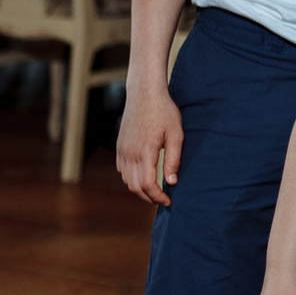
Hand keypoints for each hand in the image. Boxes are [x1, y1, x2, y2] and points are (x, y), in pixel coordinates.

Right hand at [117, 88, 182, 206]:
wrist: (144, 95)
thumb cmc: (164, 112)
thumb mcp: (176, 135)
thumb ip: (174, 160)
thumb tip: (172, 182)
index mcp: (145, 151)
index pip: (147, 184)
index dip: (157, 196)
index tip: (168, 200)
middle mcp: (130, 154)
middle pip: (134, 187)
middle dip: (148, 197)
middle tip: (162, 198)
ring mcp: (122, 151)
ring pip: (127, 181)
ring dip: (139, 189)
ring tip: (154, 189)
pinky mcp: (119, 147)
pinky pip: (122, 170)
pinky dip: (131, 178)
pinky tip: (143, 175)